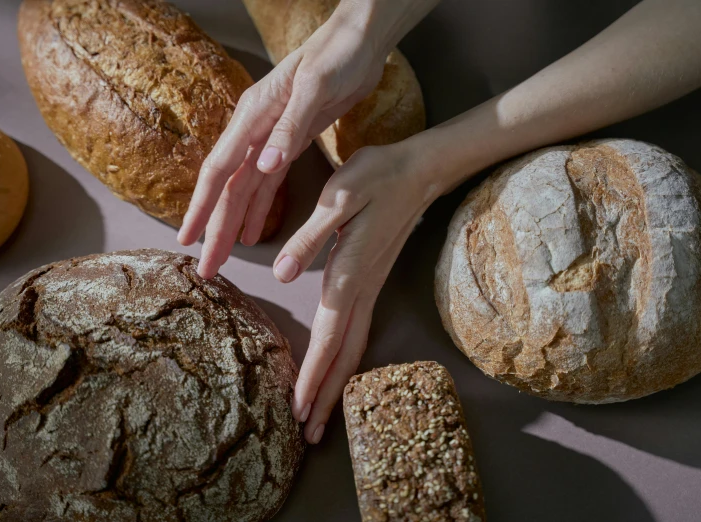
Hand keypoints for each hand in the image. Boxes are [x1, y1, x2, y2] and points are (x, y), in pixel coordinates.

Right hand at [177, 5, 387, 275]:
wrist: (359, 41)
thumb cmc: (335, 56)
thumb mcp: (314, 88)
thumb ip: (288, 129)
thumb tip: (264, 167)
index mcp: (253, 116)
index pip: (220, 170)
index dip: (202, 207)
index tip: (187, 239)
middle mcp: (255, 130)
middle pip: (228, 188)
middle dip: (214, 228)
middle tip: (205, 267)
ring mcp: (270, 138)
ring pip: (245, 190)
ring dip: (233, 224)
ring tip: (222, 257)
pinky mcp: (290, 142)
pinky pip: (268, 184)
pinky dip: (260, 209)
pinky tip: (254, 232)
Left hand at [277, 142, 438, 443]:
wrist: (419, 171)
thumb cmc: (377, 176)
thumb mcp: (340, 196)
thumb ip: (311, 236)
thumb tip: (282, 273)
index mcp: (350, 274)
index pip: (329, 336)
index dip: (314, 375)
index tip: (300, 409)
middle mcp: (361, 289)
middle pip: (344, 353)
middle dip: (326, 395)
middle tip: (309, 434)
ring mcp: (370, 287)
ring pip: (353, 346)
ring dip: (336, 383)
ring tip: (320, 415)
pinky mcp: (371, 280)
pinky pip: (357, 330)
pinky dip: (345, 357)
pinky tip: (337, 367)